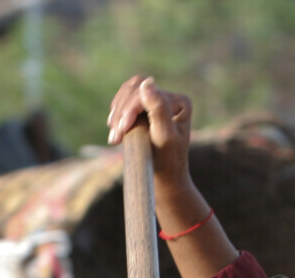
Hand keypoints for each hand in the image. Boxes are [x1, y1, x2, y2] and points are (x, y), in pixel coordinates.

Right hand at [107, 76, 193, 190]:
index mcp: (180, 102)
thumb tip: (148, 82)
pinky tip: (114, 129)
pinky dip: (117, 113)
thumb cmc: (167, 161)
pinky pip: (125, 101)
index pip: (148, 92)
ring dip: (117, 112)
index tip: (121, 130)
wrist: (166, 178)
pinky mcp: (145, 109)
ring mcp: (157, 102)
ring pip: (128, 92)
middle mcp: (171, 98)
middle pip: (136, 88)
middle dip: (122, 110)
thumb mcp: (164, 136)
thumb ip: (158, 109)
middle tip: (115, 135)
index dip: (131, 108)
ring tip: (114, 135)